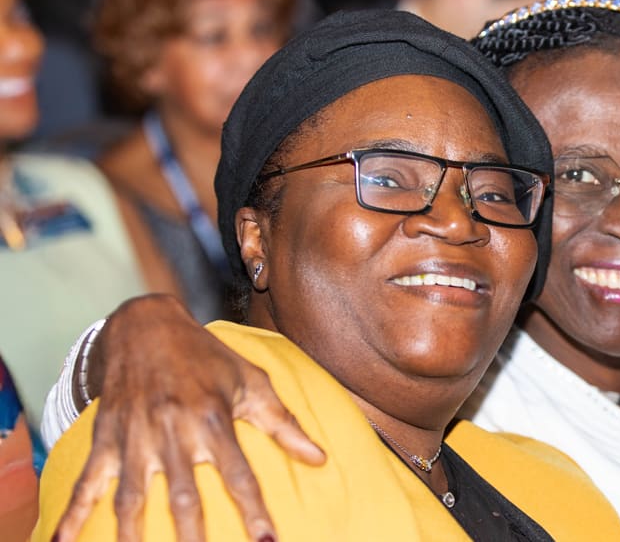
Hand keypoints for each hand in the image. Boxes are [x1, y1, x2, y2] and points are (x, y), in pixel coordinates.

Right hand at [51, 294, 325, 541]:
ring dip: (136, 535)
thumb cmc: (207, 358)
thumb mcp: (250, 381)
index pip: (238, 474)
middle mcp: (173, 429)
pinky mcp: (106, 437)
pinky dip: (73, 514)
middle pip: (184, 495)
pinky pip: (88, 481)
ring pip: (135, 496)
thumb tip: (319, 457)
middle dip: (193, 535)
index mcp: (212, 417)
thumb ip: (284, 423)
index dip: (253, 509)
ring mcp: (135, 435)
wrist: (146, 326)